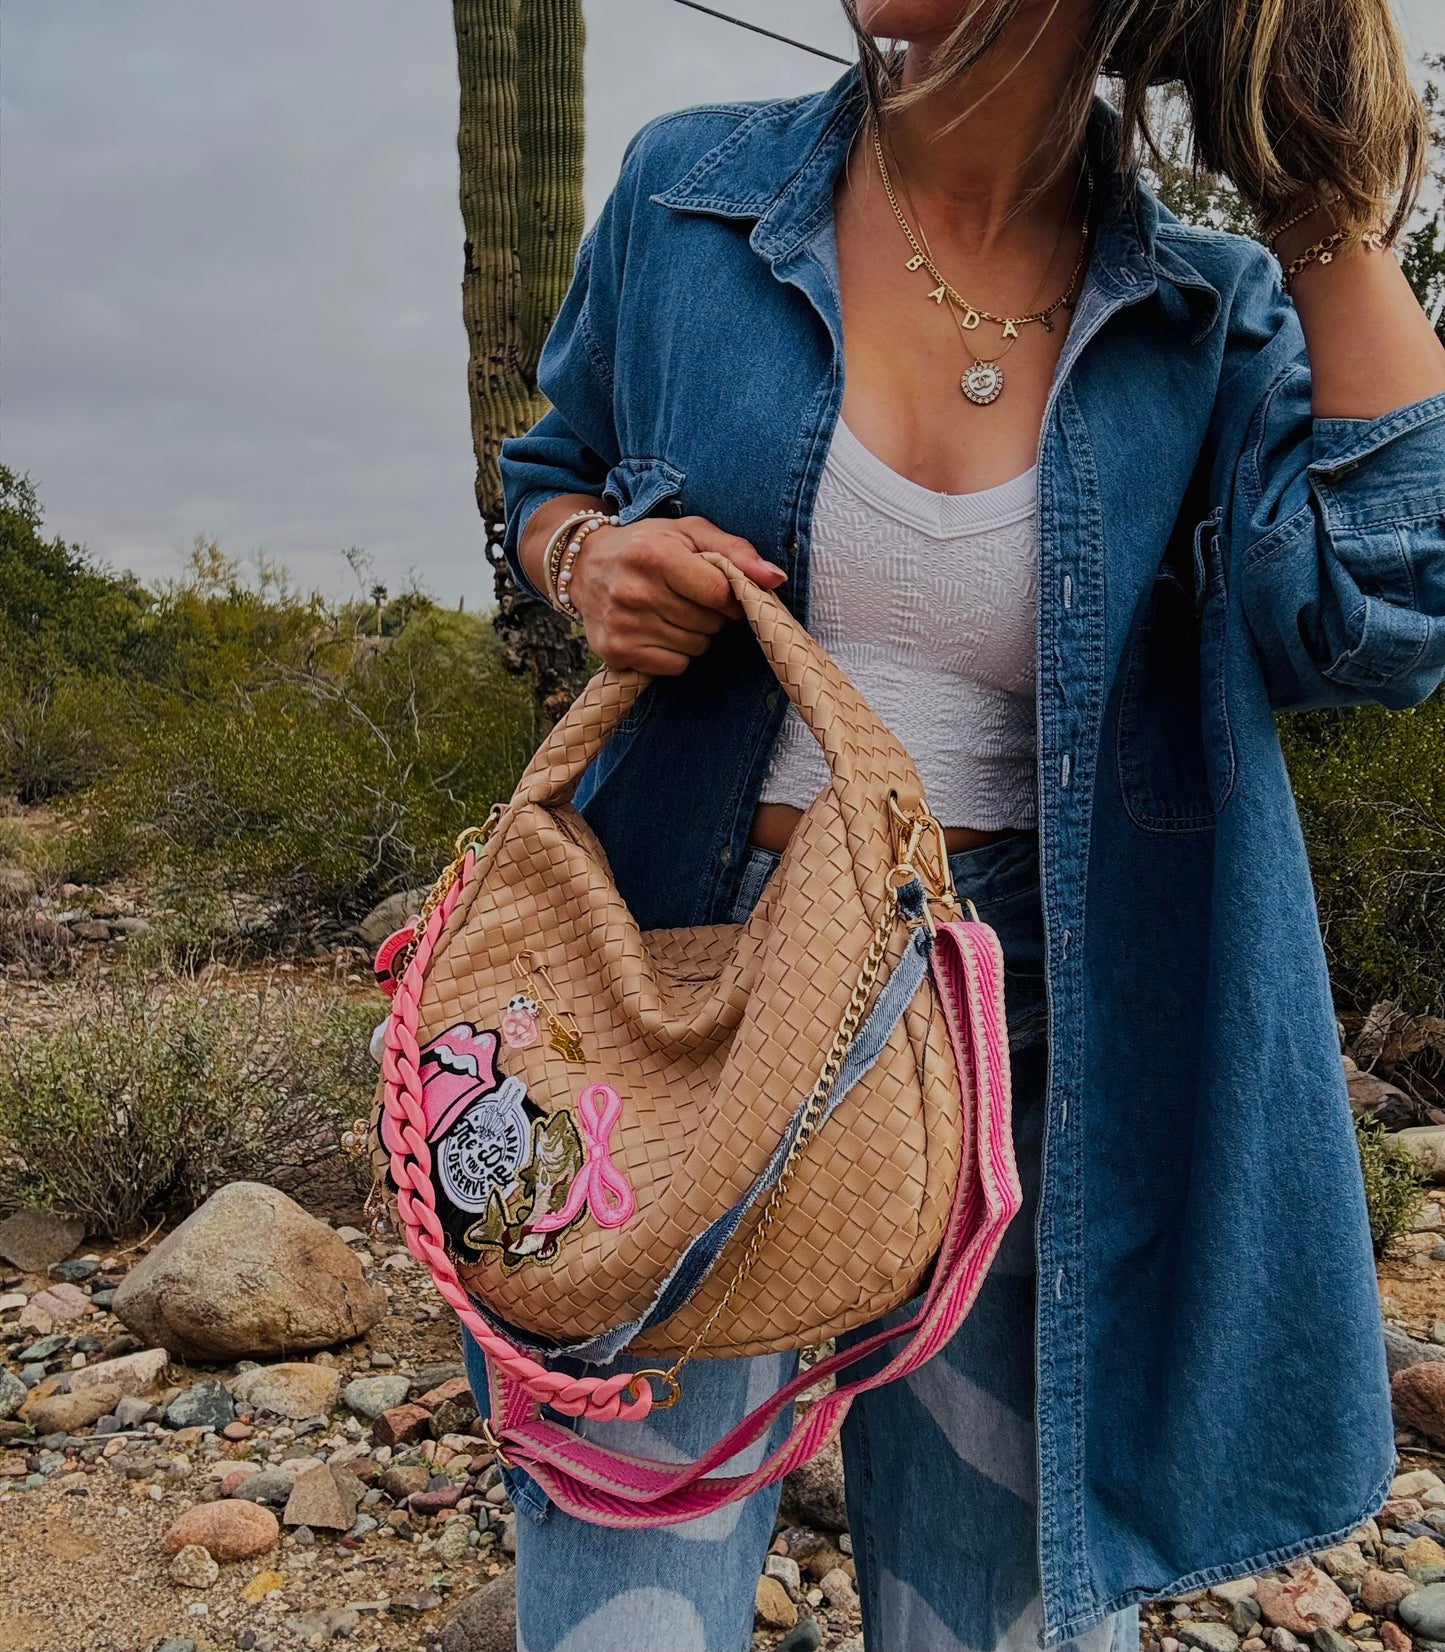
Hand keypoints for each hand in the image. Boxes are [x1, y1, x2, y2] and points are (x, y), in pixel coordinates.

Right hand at [568, 515, 786, 674]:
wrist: (585, 564)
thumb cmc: (648, 545)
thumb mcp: (690, 533)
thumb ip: (736, 551)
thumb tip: (775, 578)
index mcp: (655, 556)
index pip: (719, 593)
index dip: (730, 597)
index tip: (721, 591)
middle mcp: (635, 592)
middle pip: (709, 623)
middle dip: (710, 614)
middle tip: (687, 596)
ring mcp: (623, 625)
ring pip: (695, 647)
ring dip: (693, 634)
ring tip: (670, 611)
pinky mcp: (615, 651)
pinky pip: (674, 666)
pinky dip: (675, 653)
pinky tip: (657, 630)